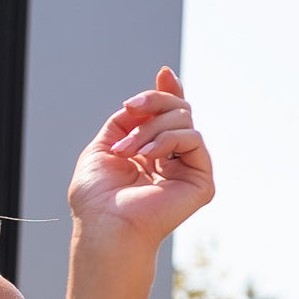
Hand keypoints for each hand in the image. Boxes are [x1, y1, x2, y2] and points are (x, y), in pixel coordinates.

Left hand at [67, 68, 214, 249]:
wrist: (104, 226)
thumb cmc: (97, 198)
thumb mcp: (104, 146)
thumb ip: (125, 121)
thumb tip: (147, 99)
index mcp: (151, 154)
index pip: (168, 116)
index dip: (168, 93)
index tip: (163, 72)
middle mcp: (172, 161)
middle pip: (178, 110)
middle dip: (151, 104)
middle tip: (128, 111)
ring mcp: (188, 170)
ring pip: (183, 120)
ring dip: (151, 128)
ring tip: (127, 150)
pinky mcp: (202, 181)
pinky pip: (192, 138)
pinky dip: (167, 139)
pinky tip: (147, 156)